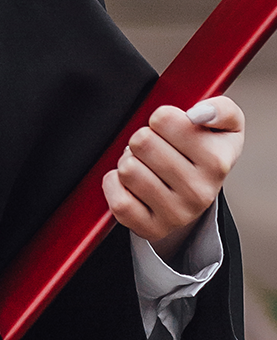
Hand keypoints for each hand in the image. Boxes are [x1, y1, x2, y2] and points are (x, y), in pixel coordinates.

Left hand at [102, 97, 243, 263]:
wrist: (196, 196)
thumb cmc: (206, 153)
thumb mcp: (224, 126)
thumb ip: (222, 109)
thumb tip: (198, 114)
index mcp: (217, 161)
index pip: (163, 119)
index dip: (160, 119)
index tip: (169, 128)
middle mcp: (200, 192)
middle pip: (141, 141)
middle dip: (142, 139)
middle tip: (153, 149)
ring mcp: (176, 215)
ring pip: (127, 169)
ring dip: (128, 161)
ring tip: (143, 164)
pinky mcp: (151, 230)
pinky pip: (118, 201)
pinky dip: (114, 185)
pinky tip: (128, 182)